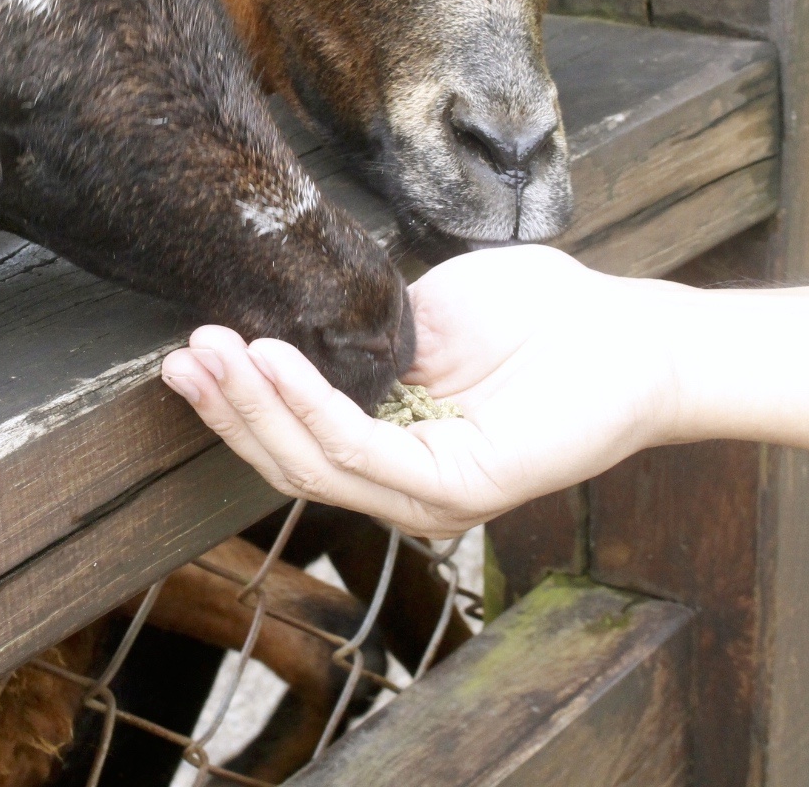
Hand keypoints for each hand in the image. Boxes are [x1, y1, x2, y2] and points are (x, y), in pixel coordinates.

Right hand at [159, 244, 685, 537]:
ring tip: (211, 351)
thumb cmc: (540, 318)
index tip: (190, 347)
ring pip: (313, 463)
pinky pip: (362, 450)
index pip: (295, 440)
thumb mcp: (426, 313)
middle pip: (288, 461)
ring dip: (252, 406)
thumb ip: (361, 331)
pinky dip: (308, 406)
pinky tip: (273, 359)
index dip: (236, 400)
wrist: (630, 332)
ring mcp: (430, 496)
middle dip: (226, 407)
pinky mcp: (460, 489)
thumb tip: (291, 318)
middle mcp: (404, 485)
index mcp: (393, 447)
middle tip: (178, 355)